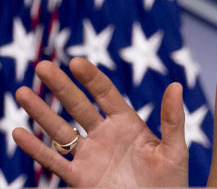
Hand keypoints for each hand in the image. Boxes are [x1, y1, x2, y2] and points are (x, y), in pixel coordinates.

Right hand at [13, 57, 187, 187]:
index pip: (105, 94)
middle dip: (60, 87)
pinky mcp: (80, 178)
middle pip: (78, 106)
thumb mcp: (174, 148)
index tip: (75, 62)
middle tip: (43, 66)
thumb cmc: (170, 181)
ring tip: (21, 93)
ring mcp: (90, 156)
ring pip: (60, 130)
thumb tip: (176, 85)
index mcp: (128, 123)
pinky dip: (35, 149)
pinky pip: (54, 162)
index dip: (90, 78)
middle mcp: (105, 135)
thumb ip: (172, 119)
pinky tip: (19, 133)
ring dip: (41, 113)